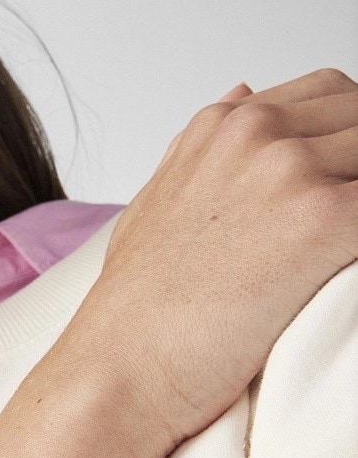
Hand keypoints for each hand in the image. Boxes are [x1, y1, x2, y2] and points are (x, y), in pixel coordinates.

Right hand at [75, 68, 357, 455]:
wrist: (123, 364)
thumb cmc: (138, 303)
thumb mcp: (156, 203)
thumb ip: (201, 148)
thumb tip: (243, 93)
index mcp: (221, 127)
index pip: (329, 95)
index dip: (352, 136)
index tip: (349, 182)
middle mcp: (255, 132)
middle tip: (343, 224)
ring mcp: (289, 170)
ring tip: (342, 249)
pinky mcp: (323, 221)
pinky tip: (352, 269)